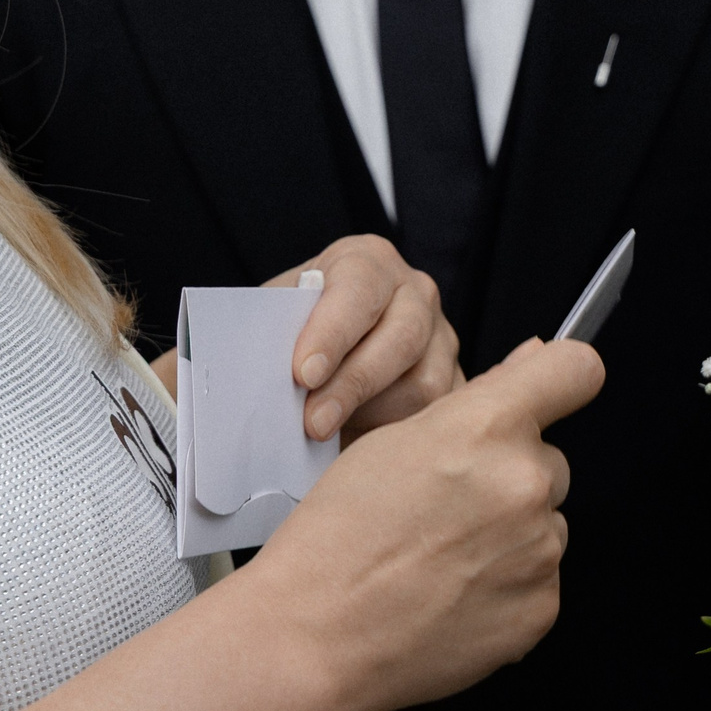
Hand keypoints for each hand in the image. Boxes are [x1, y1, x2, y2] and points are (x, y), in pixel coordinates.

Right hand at [240, 336, 604, 710]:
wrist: (315, 632)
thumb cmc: (340, 533)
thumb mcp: (394, 439)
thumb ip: (478, 401)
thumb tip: (534, 363)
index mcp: (487, 427)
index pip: (576, 370)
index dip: (561, 377)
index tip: (550, 392)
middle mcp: (525, 482)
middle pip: (550, 461)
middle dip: (513, 476)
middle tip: (450, 507)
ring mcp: (538, 550)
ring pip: (545, 522)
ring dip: (511, 533)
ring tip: (442, 557)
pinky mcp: (541, 608)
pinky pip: (540, 579)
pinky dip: (507, 585)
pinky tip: (452, 593)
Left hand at [269, 233, 462, 438]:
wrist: (327, 346)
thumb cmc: (299, 330)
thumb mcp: (279, 318)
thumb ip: (272, 334)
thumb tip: (255, 373)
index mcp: (368, 262)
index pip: (358, 289)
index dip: (332, 332)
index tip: (302, 374)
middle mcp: (415, 293)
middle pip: (401, 337)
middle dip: (353, 384)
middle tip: (312, 423)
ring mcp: (442, 338)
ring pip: (424, 383)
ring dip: (373, 417)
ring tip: (328, 439)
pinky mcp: (455, 382)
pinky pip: (437, 417)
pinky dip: (398, 437)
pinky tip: (361, 448)